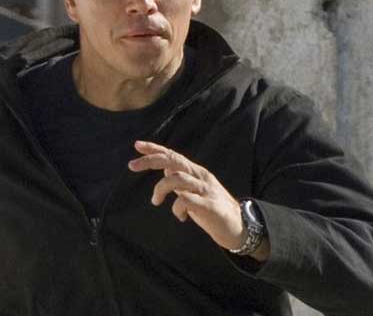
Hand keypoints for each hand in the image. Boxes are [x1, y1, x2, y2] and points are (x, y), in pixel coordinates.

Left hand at [128, 140, 246, 250]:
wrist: (241, 227)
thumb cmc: (212, 209)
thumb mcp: (194, 191)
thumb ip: (181, 179)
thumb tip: (165, 167)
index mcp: (196, 173)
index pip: (173, 155)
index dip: (155, 149)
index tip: (137, 145)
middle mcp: (201, 177)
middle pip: (173, 161)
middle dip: (150, 160)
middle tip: (131, 165)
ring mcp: (206, 190)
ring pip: (177, 178)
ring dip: (160, 189)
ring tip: (156, 201)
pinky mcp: (210, 206)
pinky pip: (186, 201)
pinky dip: (177, 208)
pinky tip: (181, 217)